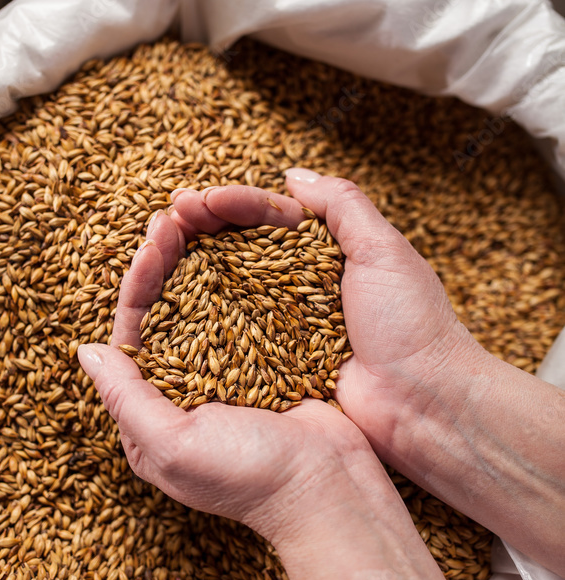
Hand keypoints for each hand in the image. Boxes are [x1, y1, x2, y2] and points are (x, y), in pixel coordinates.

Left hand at [78, 209, 397, 546]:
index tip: (152, 241)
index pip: (134, 332)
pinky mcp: (270, 362)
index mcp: (156, 410)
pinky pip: (250, 310)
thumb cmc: (249, 478)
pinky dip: (246, 276)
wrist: (330, 493)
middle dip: (168, 260)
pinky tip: (247, 243)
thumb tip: (88, 351)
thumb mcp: (172, 446)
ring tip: (205, 216)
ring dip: (204, 259)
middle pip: (169, 309)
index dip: (140, 282)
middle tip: (175, 214)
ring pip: (208, 302)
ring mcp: (232, 371)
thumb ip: (126, 399)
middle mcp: (188, 387)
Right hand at [167, 169, 478, 470]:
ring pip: (226, 290)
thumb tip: (290, 175)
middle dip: (199, 229)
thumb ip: (342, 204)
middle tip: (167, 219)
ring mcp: (283, 326)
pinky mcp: (274, 365)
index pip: (267, 216)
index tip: (201, 201)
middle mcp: (298, 287)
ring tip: (155, 251)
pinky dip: (200, 320)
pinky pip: (230, 337)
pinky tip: (169, 305)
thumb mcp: (384, 249)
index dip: (232, 204)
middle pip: (237, 249)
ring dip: (189, 268)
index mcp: (325, 254)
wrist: (424, 404)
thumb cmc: (411, 324)